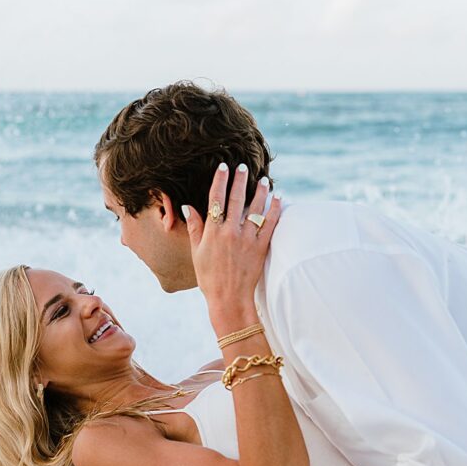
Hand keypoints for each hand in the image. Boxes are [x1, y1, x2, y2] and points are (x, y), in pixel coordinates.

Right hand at [184, 162, 280, 327]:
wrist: (228, 298)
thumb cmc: (209, 278)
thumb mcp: (196, 252)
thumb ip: (195, 228)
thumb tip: (188, 206)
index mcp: (213, 232)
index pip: (216, 199)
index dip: (220, 180)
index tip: (223, 167)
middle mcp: (230, 232)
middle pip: (236, 199)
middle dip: (239, 180)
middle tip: (243, 166)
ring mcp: (247, 240)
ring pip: (255, 209)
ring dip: (260, 192)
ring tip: (263, 179)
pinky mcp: (261, 248)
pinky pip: (270, 225)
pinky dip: (274, 210)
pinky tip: (278, 199)